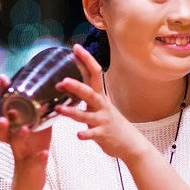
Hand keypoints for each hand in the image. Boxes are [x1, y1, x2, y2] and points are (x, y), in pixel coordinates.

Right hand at [0, 74, 52, 169]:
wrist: (31, 176)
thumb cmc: (34, 148)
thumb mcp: (37, 127)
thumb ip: (40, 112)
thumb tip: (51, 88)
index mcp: (15, 127)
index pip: (6, 109)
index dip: (3, 96)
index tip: (3, 79)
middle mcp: (13, 139)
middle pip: (4, 128)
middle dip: (4, 119)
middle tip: (6, 112)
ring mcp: (21, 153)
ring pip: (15, 145)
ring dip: (19, 136)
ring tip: (24, 129)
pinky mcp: (30, 166)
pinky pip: (34, 162)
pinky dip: (38, 158)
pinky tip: (44, 154)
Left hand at [53, 43, 148, 159]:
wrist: (130, 142)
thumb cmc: (109, 122)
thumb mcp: (97, 106)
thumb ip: (82, 95)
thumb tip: (61, 84)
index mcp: (100, 96)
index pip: (94, 73)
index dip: (85, 60)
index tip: (75, 47)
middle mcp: (102, 106)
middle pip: (90, 92)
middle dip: (77, 86)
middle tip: (63, 80)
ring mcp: (103, 120)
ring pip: (87, 114)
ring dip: (73, 112)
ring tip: (59, 108)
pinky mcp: (103, 134)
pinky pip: (93, 134)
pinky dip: (86, 134)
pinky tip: (78, 134)